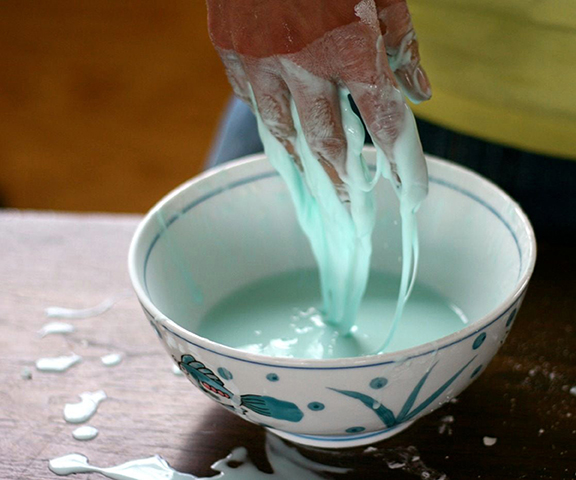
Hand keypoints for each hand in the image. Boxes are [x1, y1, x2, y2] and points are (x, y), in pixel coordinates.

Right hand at [206, 0, 429, 188]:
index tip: (415, 197)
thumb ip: (401, 42)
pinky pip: (250, 100)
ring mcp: (259, 57)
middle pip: (327, 143)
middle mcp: (303, 60)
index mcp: (351, 42)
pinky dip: (270, 123)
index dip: (404, 165)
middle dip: (344, 186)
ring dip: (302, 168)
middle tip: (354, 217)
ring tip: (316, 196)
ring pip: (281, 132)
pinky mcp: (229, 47)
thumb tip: (419, 94)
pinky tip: (281, 139)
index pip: (386, 121)